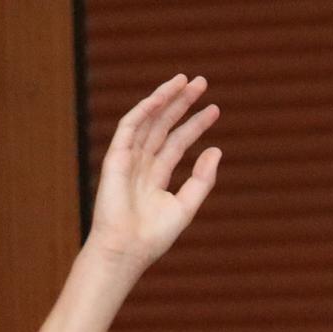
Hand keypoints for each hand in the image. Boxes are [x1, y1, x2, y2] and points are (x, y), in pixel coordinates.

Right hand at [85, 75, 221, 276]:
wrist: (127, 249)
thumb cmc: (153, 236)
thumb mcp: (186, 206)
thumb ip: (202, 179)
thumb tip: (216, 149)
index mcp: (157, 176)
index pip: (178, 142)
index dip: (196, 124)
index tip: (214, 110)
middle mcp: (142, 164)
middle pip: (164, 125)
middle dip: (182, 104)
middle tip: (202, 83)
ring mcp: (128, 159)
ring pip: (148, 121)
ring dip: (165, 99)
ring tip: (185, 81)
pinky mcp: (115, 158)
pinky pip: (130, 127)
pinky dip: (144, 111)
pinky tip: (161, 97)